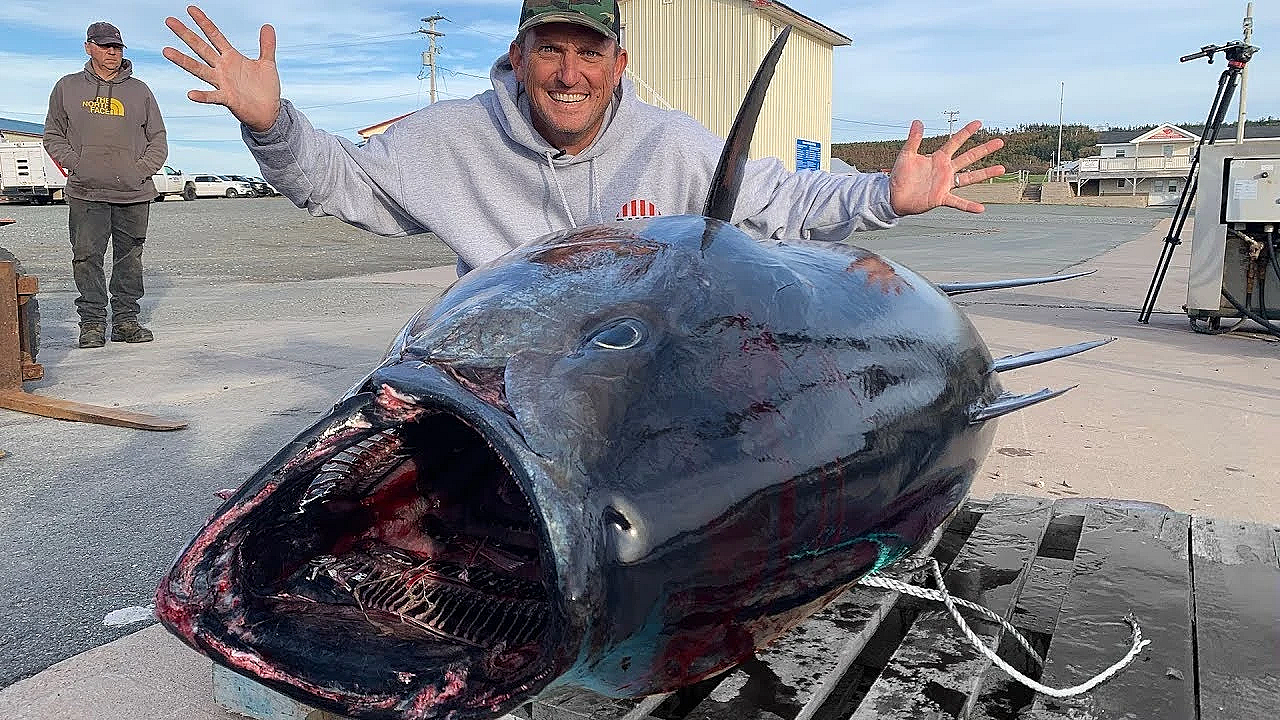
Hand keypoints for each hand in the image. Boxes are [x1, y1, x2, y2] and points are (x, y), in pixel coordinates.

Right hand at [163, 6, 280, 132]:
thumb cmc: (265, 89)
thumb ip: (267, 45)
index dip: (203, 22)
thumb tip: (268, 26)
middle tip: (169, 20)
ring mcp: (223, 83)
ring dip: (183, 60)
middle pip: (201, 47)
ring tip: (167, 51)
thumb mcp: (267, 63)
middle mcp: (223, 68)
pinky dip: (202, 96)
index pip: (215, 36)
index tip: (190, 9)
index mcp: (232, 57)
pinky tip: (191, 94)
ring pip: (199, 69)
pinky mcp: (228, 99)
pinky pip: (213, 97)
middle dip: (186, 34)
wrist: (269, 112)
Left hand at [888, 120, 1004, 215]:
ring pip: (969, 177)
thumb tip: (917, 121)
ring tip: (1001, 169)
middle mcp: (945, 170)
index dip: (966, 132)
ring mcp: (945, 184)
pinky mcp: (941, 198)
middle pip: (968, 157)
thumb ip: (913, 139)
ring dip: (985, 173)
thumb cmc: (900, 175)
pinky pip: (958, 202)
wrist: (893, 196)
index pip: (955, 142)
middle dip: (984, 149)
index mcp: (938, 158)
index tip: (978, 122)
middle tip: (1000, 141)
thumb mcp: (906, 155)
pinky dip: (968, 206)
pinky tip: (980, 208)